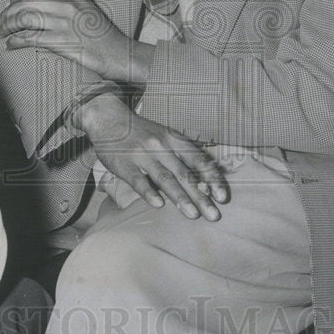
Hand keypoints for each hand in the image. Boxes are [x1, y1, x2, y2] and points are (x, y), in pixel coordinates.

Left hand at [0, 0, 152, 84]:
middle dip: (7, 13)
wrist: (121, 55)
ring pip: (25, 18)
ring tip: (1, 34)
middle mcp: (68, 6)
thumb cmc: (105, 38)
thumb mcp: (88, 12)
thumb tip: (41, 10)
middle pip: (26, 3)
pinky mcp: (63, 42)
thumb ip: (67, 7)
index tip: (8, 8)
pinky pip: (31, 38)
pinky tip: (11, 45)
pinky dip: (16, 41)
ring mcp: (65, 23)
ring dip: (7, 26)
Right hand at [76, 94, 228, 220]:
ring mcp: (142, 155)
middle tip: (214, 215)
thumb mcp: (166, 135)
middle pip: (185, 174)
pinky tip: (159, 205)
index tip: (223, 197)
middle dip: (201, 196)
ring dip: (180, 198)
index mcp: (174, 139)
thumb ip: (183, 153)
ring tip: (193, 215)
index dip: (212, 179)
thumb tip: (207, 177)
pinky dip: (149, 193)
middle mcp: (161, 146)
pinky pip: (138, 180)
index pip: (198, 161)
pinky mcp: (124, 164)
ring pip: (165, 179)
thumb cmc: (143, 132)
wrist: (110, 118)